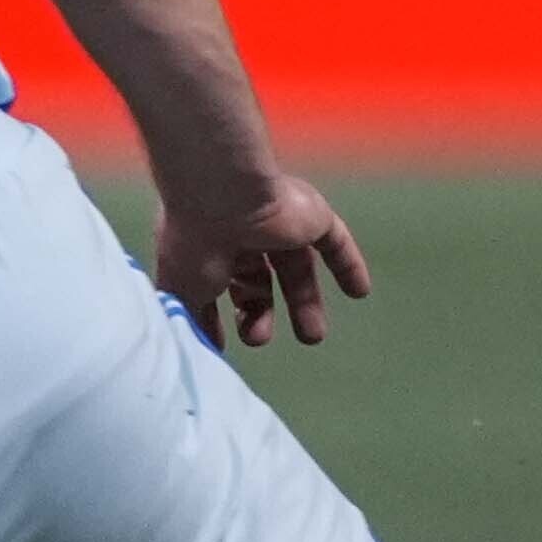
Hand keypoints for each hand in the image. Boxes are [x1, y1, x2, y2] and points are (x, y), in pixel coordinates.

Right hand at [155, 177, 373, 348]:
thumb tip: (203, 346)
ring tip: (312, 337)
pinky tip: (359, 292)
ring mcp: (279, 224)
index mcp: (206, 247)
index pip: (218, 285)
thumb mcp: (182, 294)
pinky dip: (348, 267)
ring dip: (305, 303)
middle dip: (259, 313)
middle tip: (258, 337)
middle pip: (257, 279)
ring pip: (297, 267)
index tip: (221, 342)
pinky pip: (336, 243)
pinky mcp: (312, 217)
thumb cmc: (195, 245)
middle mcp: (241, 234)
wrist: (222, 195)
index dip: (218, 315)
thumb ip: (194, 321)